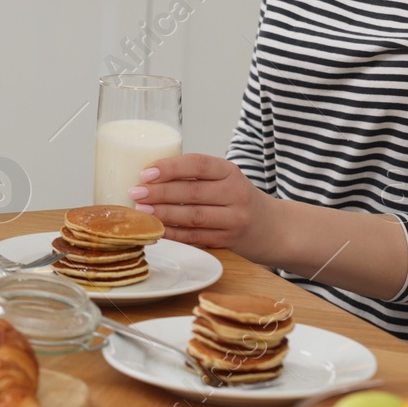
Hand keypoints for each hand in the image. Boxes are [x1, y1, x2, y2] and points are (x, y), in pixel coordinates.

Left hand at [128, 154, 269, 249]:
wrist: (272, 227)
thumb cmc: (236, 197)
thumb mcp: (224, 179)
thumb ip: (194, 176)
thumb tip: (147, 175)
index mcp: (230, 172)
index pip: (198, 165)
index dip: (170, 168)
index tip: (146, 172)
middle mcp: (235, 194)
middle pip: (192, 192)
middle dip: (160, 193)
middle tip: (135, 192)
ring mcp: (234, 220)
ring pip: (193, 217)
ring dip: (163, 213)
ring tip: (141, 210)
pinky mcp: (228, 241)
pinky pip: (195, 237)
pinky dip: (173, 233)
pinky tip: (156, 228)